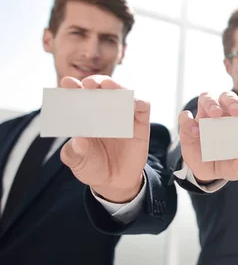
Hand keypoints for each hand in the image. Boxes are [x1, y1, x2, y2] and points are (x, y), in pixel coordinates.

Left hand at [60, 75, 148, 202]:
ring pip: (123, 92)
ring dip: (117, 85)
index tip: (67, 83)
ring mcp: (123, 115)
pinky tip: (132, 101)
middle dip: (94, 82)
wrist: (115, 182)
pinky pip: (143, 106)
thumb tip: (78, 140)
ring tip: (108, 85)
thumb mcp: (78, 162)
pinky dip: (139, 100)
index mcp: (84, 116)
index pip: (77, 95)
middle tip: (89, 84)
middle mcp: (103, 111)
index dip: (72, 87)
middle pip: (101, 88)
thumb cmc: (93, 167)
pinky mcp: (140, 123)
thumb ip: (74, 153)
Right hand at [179, 91, 237, 182]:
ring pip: (206, 98)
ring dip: (211, 103)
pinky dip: (189, 121)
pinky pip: (185, 117)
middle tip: (235, 111)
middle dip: (232, 101)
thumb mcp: (236, 169)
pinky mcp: (187, 127)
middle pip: (226, 97)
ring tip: (215, 114)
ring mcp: (203, 118)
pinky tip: (195, 132)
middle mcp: (222, 114)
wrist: (206, 175)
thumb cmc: (226, 164)